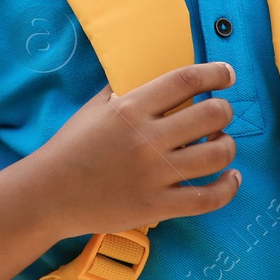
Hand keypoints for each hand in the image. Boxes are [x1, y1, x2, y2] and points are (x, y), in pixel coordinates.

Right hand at [32, 61, 239, 238]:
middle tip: (220, 112)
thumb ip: (125, 91)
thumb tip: (155, 78)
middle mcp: (147, 139)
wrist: (48, 193)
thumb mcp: (94, 108)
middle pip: (211, 115)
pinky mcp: (157, 206)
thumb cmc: (70, 147)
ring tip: (220, 142)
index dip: (215, 73)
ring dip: (227, 144)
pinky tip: (230, 177)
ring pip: (217, 154)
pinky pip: (208, 198)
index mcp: (130, 109)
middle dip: (224, 110)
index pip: (185, 80)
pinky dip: (228, 186)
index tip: (227, 74)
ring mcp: (154, 175)